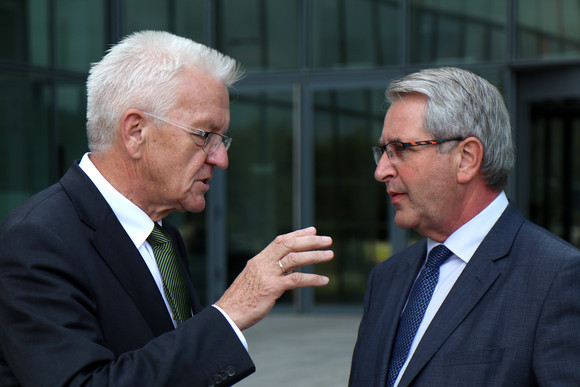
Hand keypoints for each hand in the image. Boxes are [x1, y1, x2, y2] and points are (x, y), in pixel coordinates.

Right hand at [215, 226, 333, 330]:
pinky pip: (296, 280)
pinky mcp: (271, 289)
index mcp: (258, 260)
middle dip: (310, 241)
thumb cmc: (241, 300)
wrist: (227, 314)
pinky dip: (313, 279)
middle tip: (327, 240)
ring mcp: (267, 275)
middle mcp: (263, 264)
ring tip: (330, 255)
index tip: (312, 230)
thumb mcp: (254, 279)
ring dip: (315, 256)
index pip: (280, 240)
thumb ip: (269, 271)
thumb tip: (288, 268)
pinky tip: (324, 280)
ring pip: (295, 259)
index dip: (297, 234)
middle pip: (289, 245)